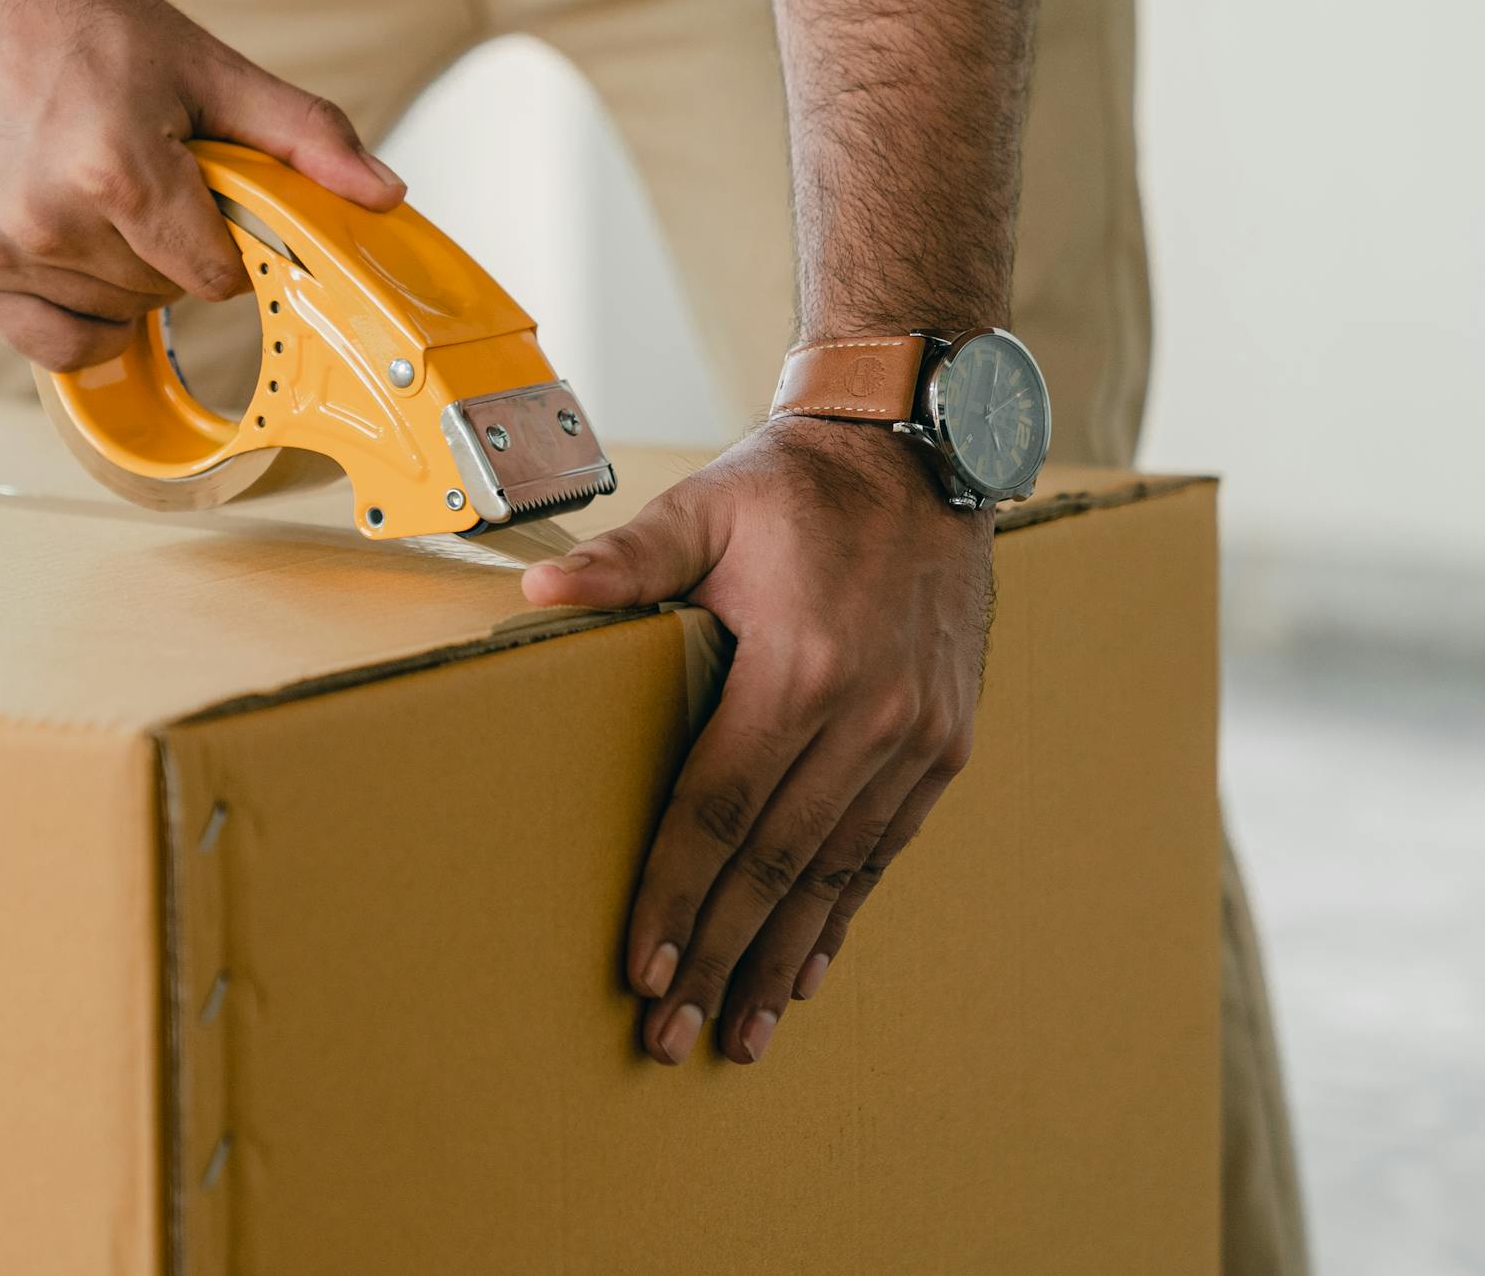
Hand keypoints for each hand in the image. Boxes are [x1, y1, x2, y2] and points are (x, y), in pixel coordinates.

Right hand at [0, 0, 403, 368]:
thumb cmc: (88, 28)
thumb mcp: (208, 68)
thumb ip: (302, 136)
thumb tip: (385, 194)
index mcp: (115, 167)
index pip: (213, 276)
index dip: (223, 243)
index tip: (202, 197)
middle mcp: (47, 218)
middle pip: (161, 297)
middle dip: (170, 251)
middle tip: (140, 178)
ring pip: (111, 317)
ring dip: (120, 275)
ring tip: (92, 194)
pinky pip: (52, 345)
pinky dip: (75, 314)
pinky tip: (69, 250)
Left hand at [520, 415, 990, 1064]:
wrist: (921, 450)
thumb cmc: (795, 484)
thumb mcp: (706, 506)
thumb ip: (627, 560)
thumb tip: (539, 597)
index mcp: (804, 665)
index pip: (721, 809)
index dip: (675, 894)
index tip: (639, 968)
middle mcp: (870, 716)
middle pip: (775, 864)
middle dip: (717, 956)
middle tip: (670, 1034)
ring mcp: (917, 737)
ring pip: (835, 874)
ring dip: (781, 959)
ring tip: (737, 1033)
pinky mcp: (944, 744)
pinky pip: (883, 850)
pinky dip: (842, 915)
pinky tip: (805, 971)